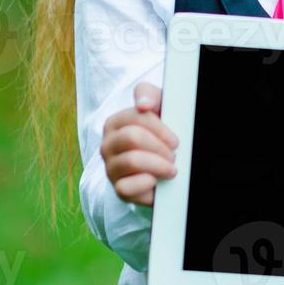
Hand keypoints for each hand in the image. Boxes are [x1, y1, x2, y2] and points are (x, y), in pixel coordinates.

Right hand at [101, 82, 178, 206]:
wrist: (167, 164)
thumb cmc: (163, 132)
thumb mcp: (160, 107)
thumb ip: (150, 95)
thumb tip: (143, 105)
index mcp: (116, 122)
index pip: (137, 117)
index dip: (161, 129)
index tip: (175, 140)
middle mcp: (108, 144)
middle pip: (133, 137)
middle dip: (159, 146)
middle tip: (173, 154)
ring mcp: (110, 168)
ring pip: (132, 161)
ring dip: (159, 165)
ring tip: (171, 168)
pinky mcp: (118, 189)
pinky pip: (126, 187)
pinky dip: (147, 184)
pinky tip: (156, 181)